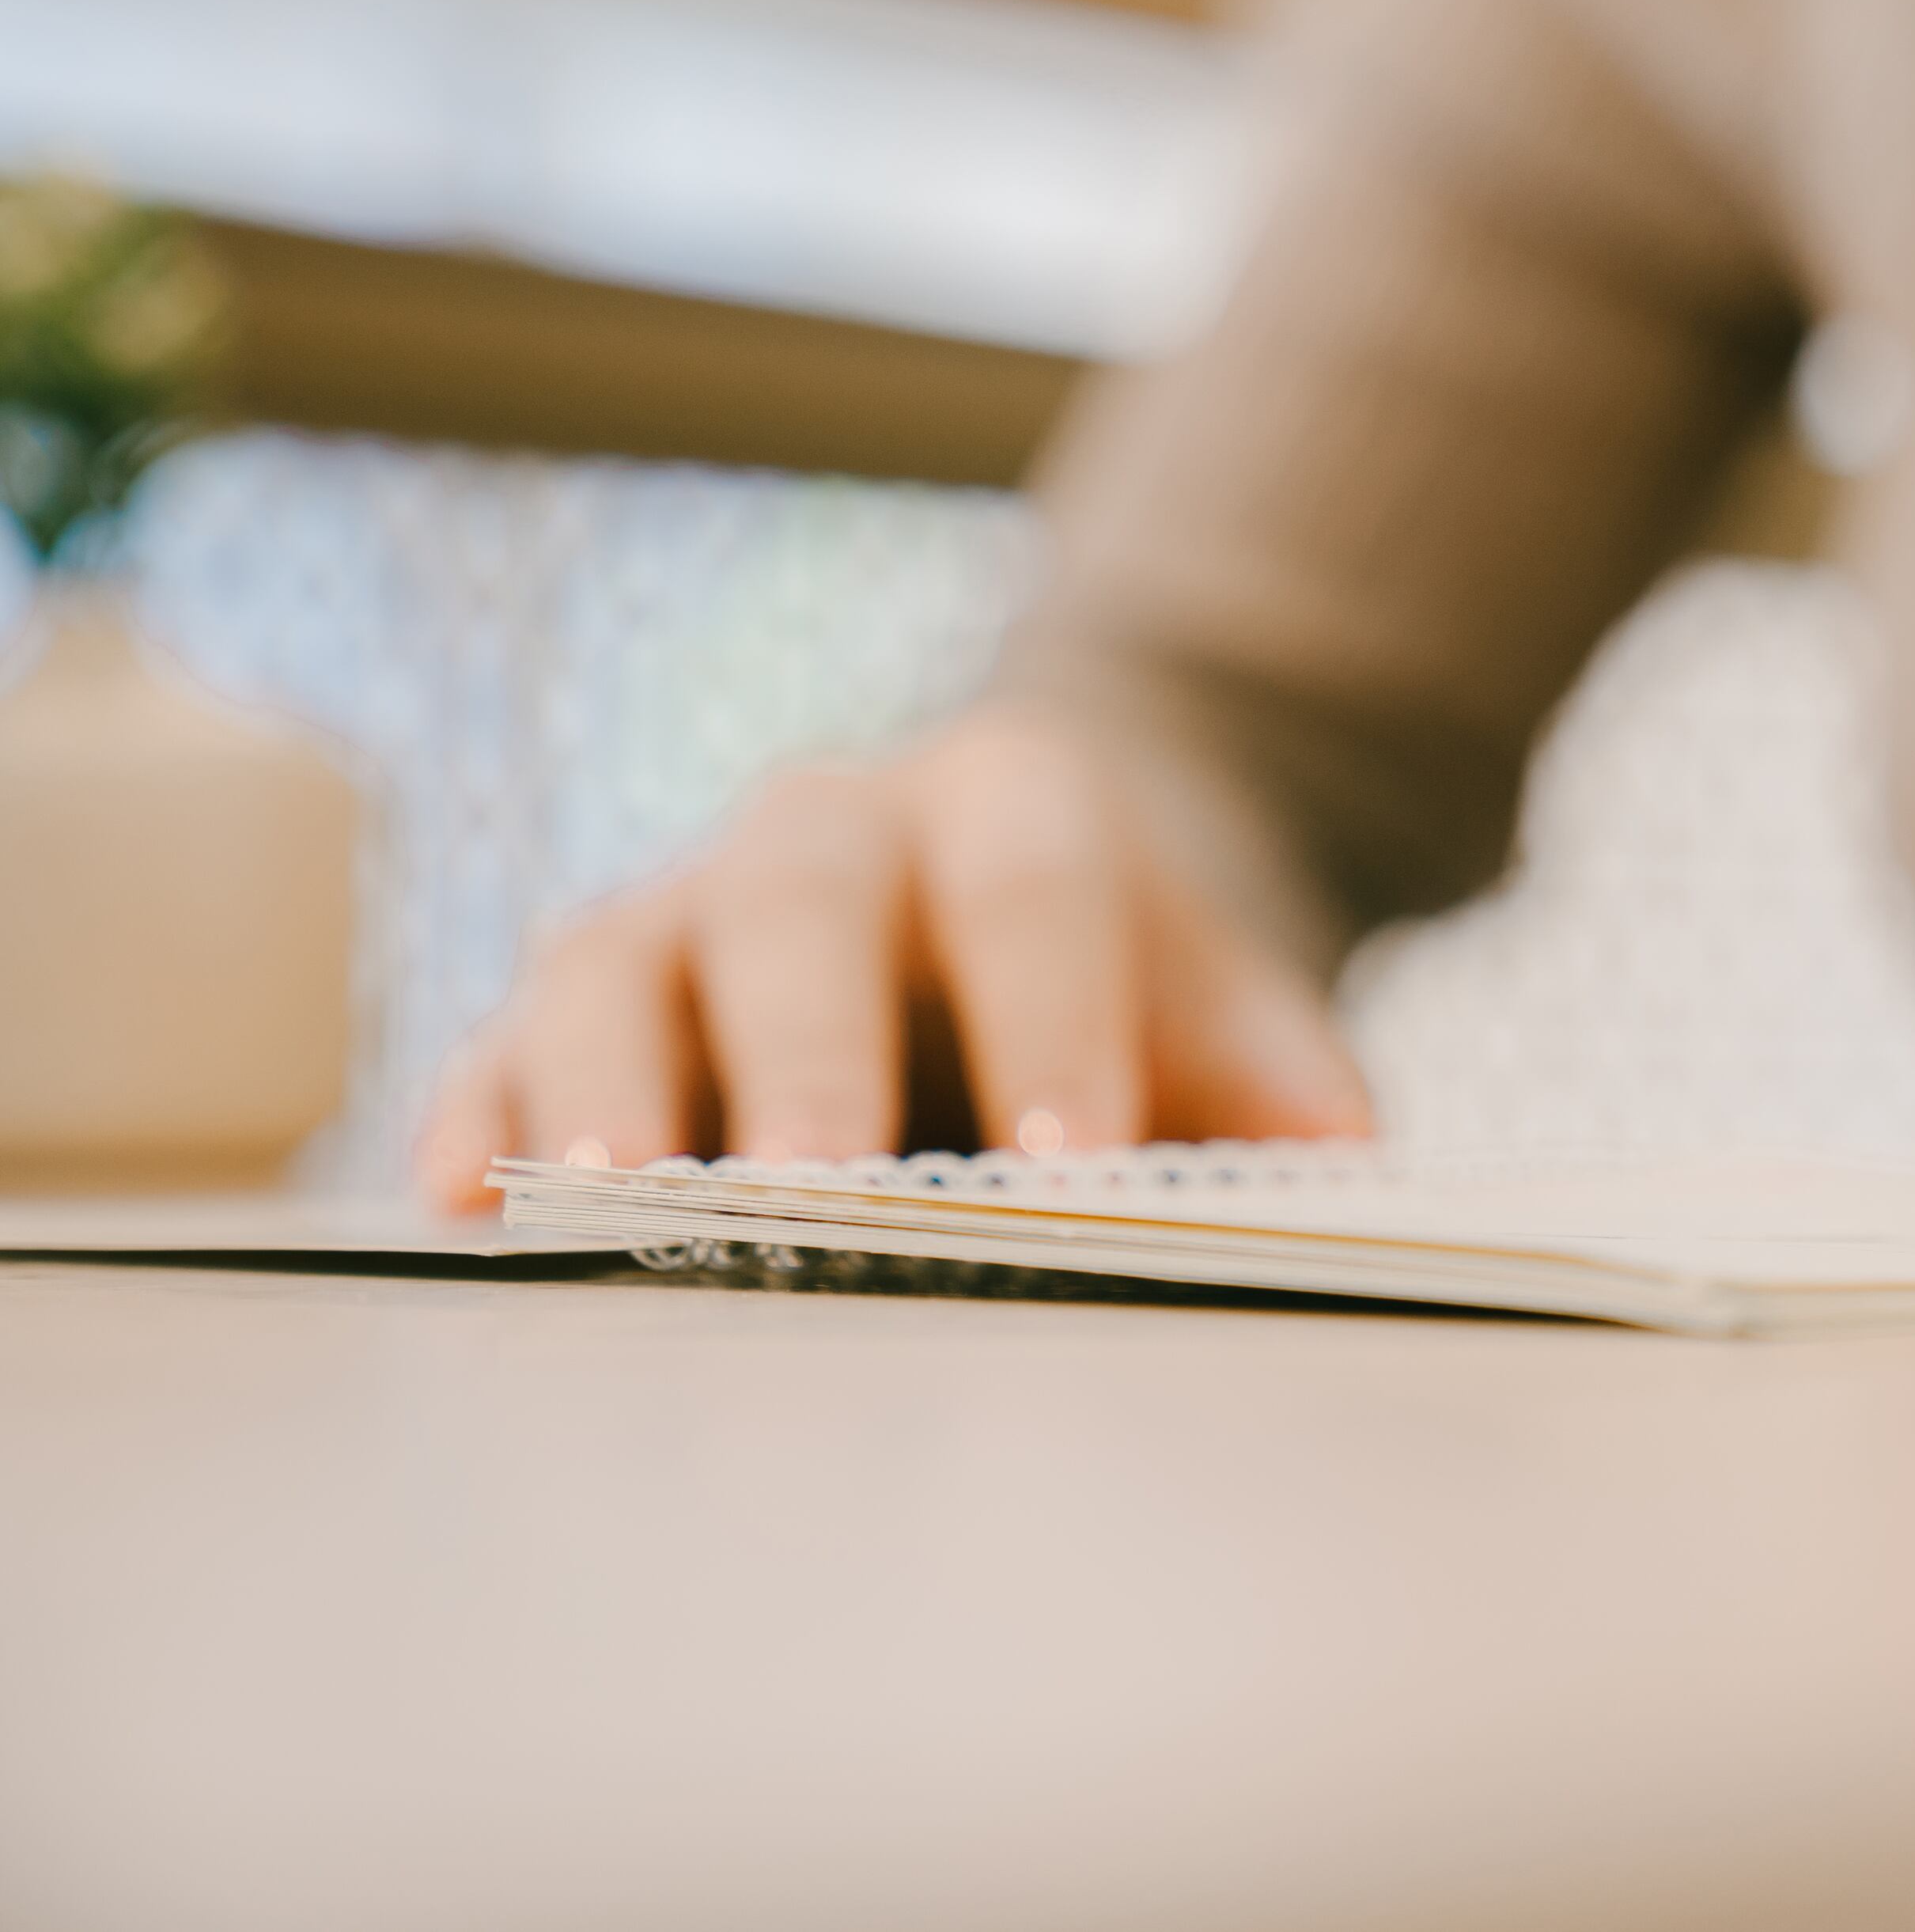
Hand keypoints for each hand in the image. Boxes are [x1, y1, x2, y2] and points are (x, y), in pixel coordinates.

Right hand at [414, 706, 1371, 1210]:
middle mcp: (832, 824)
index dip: (1055, 1025)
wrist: (1017, 895)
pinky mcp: (586, 993)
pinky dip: (481, 1115)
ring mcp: (688, 900)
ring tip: (611, 1201)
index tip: (1073, 1166)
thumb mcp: (1233, 1006)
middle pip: (801, 907)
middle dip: (807, 1049)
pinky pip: (504, 1038)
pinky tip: (467, 1210)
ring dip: (610, 1080)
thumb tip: (1353, 1174)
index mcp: (1014, 799)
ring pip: (618, 956)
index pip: (1037, 895)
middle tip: (813, 1185)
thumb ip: (1293, 1087)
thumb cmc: (1129, 983)